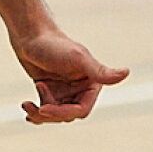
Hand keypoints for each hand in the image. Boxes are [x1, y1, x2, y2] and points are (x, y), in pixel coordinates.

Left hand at [13, 28, 128, 122]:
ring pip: (55, 115)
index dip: (64, 113)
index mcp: (92, 83)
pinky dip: (35, 113)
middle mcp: (80, 89)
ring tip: (27, 104)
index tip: (45, 108)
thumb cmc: (55, 45)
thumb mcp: (78, 59)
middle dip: (51, 114)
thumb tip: (126, 72)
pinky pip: (45, 110)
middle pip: (67, 115)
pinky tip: (26, 107)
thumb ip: (100, 71)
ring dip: (40, 114)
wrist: (31, 36)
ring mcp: (65, 91)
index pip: (81, 110)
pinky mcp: (50, 92)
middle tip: (37, 108)